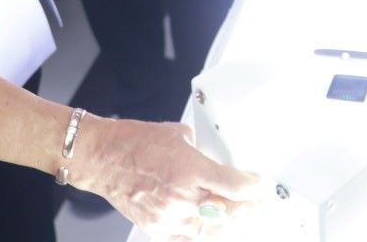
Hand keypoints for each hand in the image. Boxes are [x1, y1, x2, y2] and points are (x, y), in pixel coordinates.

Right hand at [75, 117, 274, 239]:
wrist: (103, 158)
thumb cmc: (135, 143)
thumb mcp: (179, 135)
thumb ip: (201, 151)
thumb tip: (215, 160)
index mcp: (190, 170)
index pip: (235, 186)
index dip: (255, 188)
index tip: (262, 185)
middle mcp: (182, 196)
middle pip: (229, 212)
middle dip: (248, 208)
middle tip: (258, 203)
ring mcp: (169, 216)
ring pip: (211, 230)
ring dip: (230, 224)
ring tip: (241, 217)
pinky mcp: (158, 228)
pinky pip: (188, 238)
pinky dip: (204, 234)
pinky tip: (213, 228)